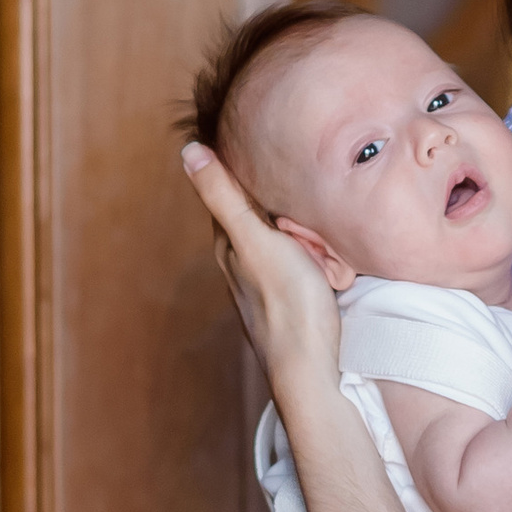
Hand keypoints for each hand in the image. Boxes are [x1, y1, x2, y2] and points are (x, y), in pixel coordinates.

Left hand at [181, 141, 341, 403]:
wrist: (310, 368)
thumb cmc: (288, 303)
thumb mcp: (257, 239)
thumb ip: (224, 196)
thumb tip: (189, 150)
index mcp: (227, 244)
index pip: (227, 192)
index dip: (244, 169)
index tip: (265, 144)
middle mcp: (239, 263)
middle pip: (256, 215)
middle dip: (278, 200)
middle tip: (302, 188)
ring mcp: (263, 283)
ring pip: (277, 239)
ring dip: (296, 227)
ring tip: (317, 220)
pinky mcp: (288, 298)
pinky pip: (296, 261)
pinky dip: (308, 250)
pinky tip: (322, 253)